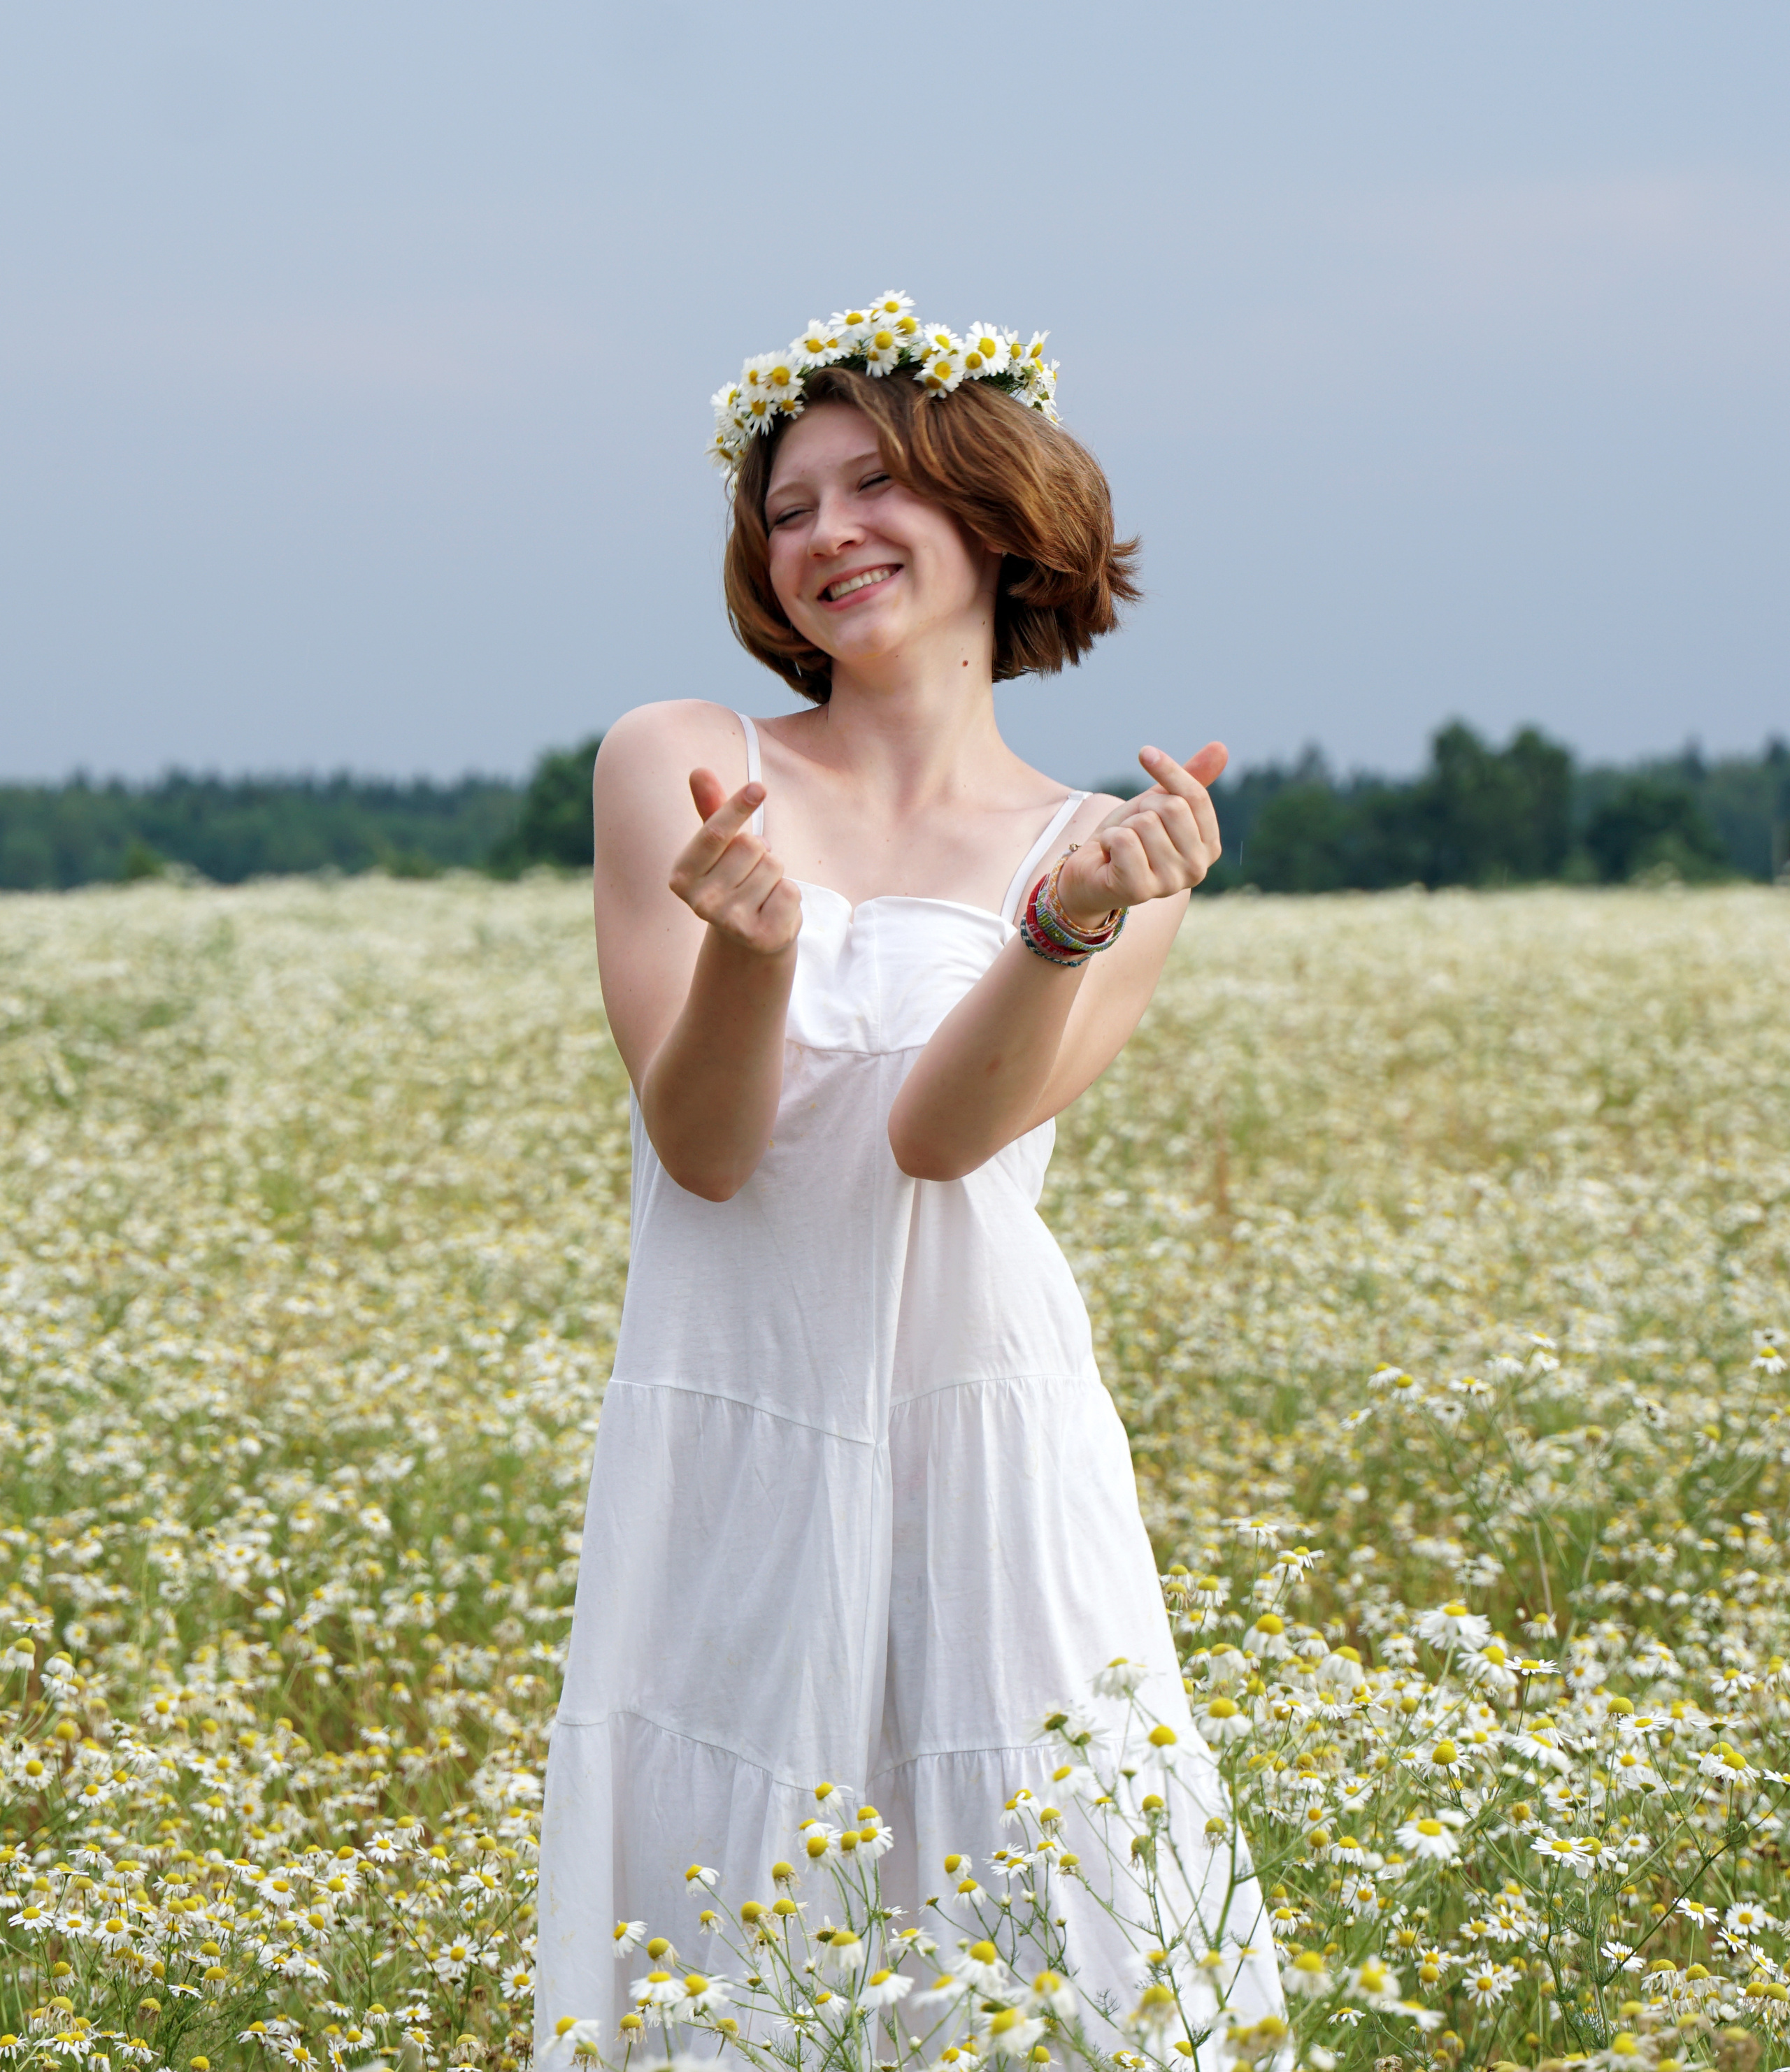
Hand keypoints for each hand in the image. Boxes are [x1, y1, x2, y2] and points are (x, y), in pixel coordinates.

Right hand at [668, 769, 802, 954]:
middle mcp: (700, 903)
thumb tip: (699, 771)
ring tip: (762, 893)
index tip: (758, 787)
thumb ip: (711, 810)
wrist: (752, 937)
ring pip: (773, 866)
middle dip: (761, 852)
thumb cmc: (736, 882)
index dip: (738, 807)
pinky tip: (773, 910)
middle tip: (751, 874)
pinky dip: (789, 895)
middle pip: (751, 846)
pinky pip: (789, 891)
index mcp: (683, 877)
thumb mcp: (721, 848)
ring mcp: (729, 922)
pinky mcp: (760, 936)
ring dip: (775, 874)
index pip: (715, 833)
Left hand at [1054, 742, 1226, 926]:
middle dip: (1142, 808)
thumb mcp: (1159, 802)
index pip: (1196, 796)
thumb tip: (1221, 747)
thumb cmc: (1130, 837)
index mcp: (1209, 847)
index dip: (1168, 770)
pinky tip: (1110, 856)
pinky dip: (1109, 839)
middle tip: (1132, 828)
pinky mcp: (1140, 890)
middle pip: (1171, 808)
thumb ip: (1188, 779)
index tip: (1146, 754)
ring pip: (1145, 823)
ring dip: (1123, 826)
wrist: (1091, 873)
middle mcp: (1197, 869)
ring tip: (1121, 845)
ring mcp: (1170, 883)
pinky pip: (1124, 840)